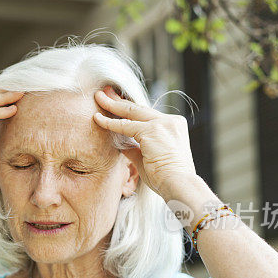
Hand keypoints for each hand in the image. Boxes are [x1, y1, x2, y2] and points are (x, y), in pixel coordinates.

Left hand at [93, 85, 197, 199]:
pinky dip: (110, 123)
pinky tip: (98, 118)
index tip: (117, 102)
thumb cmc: (166, 178)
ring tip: (98, 97)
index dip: (129, 109)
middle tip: (104, 91)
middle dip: (119, 99)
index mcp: (174, 127)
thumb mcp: (149, 159)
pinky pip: (125, 126)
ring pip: (131, 112)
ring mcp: (163, 124)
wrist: (179, 185)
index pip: (147, 115)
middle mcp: (170, 121)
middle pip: (139, 108)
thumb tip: (122, 145)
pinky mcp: (153, 130)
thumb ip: (135, 150)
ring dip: (112, 105)